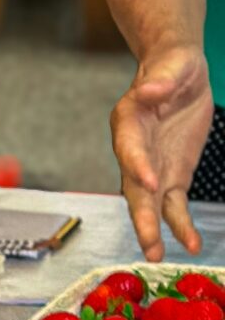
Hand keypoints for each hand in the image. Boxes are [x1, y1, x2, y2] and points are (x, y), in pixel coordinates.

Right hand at [111, 49, 210, 259]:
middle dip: (142, 216)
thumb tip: (149, 90)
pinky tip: (191, 243)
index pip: (130, 148)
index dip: (139, 166)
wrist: (177, 73)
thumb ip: (161, 79)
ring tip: (158, 254)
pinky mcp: (171, 176)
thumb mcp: (173, 65)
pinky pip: (173, 205)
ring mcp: (152, 167)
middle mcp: (134, 151)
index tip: (151, 183)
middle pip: (134, 188)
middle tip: (149, 241)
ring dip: (154, 229)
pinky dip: (181, 225)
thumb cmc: (173, 66)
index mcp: (129, 122)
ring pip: (150, 204)